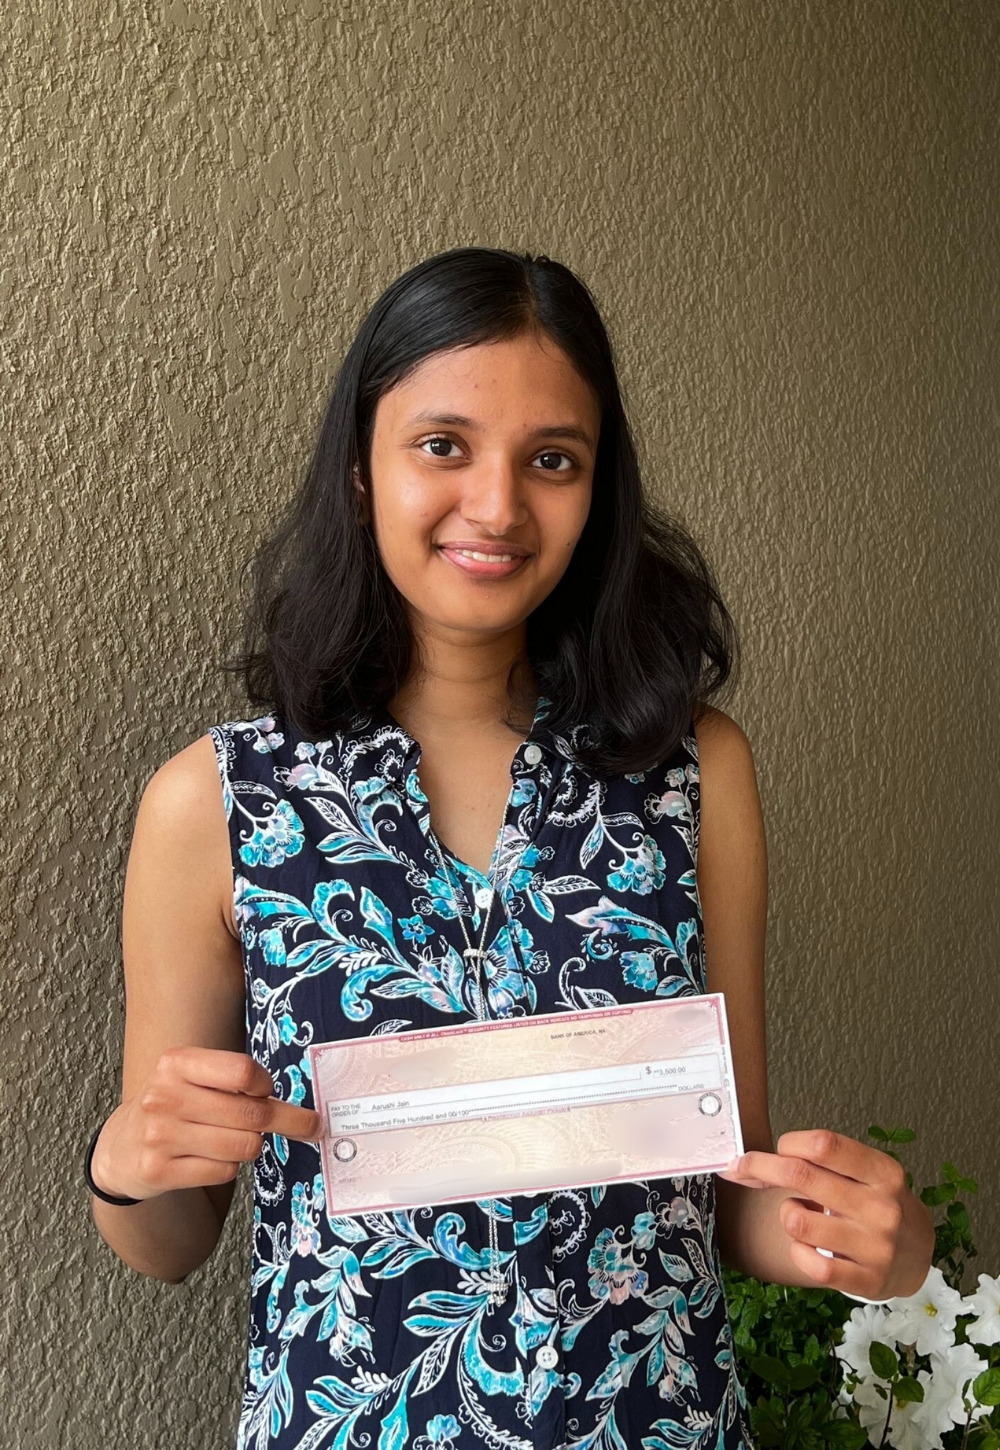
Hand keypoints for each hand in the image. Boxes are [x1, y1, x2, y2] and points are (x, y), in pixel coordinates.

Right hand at [91, 1047, 324, 1201]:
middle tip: (306, 1125)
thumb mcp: (191, 1077)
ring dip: (251, 1146)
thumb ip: (233, 1080)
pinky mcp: (158, 1171)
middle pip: (252, 1112)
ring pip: (243, 1146)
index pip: (242, 1071)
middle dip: (286, 1121)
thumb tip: (297, 1107)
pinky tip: (211, 1158)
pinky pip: (224, 1172)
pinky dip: (229, 1167)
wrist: (121, 1147)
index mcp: (176, 1063)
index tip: (269, 1091)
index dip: (266, 1084)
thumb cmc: (171, 1105)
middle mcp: (164, 1096)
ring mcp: (159, 1135)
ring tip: (235, 1140)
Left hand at [717, 1129, 935, 1300]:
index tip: (777, 1148)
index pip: (824, 1145)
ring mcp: (877, 1246)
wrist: (919, 1254)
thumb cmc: (877, 1203)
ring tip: (801, 1215)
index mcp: (883, 1172)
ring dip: (787, 1214)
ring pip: (798, 1221)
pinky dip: (797, 1252)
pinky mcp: (868, 1280)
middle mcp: (882, 1207)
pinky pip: (812, 1265)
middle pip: (801, 1175)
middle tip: (740, 1168)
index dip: (789, 1143)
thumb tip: (749, 1162)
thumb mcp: (865, 1173)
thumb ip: (821, 1162)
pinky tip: (805, 1247)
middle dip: (759, 1167)